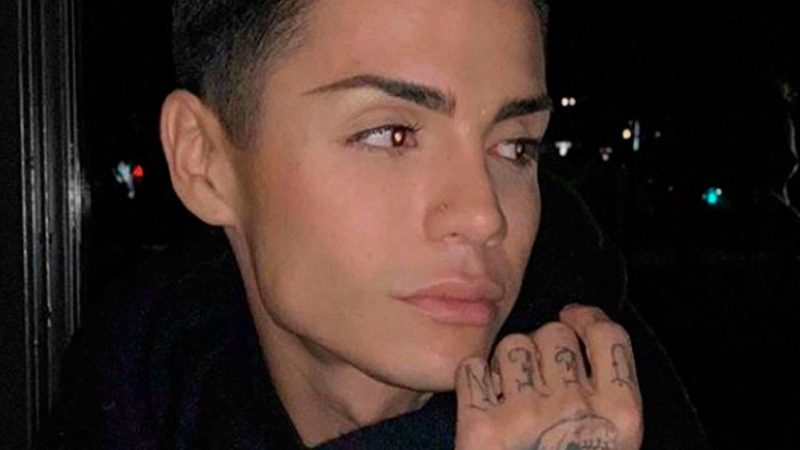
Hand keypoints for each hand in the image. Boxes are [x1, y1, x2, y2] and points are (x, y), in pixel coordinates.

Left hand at [454, 305, 642, 449]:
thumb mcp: (612, 443)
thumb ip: (606, 394)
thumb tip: (582, 327)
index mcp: (621, 414)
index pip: (607, 334)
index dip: (587, 318)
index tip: (573, 318)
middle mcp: (576, 408)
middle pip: (554, 333)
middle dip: (543, 347)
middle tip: (538, 378)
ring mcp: (527, 415)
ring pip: (512, 346)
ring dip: (508, 363)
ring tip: (511, 396)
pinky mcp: (481, 426)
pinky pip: (472, 368)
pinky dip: (474, 380)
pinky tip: (484, 403)